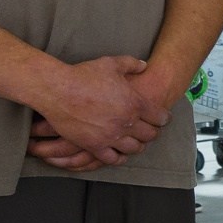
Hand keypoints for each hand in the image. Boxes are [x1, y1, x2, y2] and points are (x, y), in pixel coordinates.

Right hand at [29, 55, 169, 165]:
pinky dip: (119, 158)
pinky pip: (112, 159)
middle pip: (150, 134)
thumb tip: (144, 65)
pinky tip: (120, 154)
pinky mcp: (94, 146)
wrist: (58, 89)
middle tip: (152, 131)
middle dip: (153, 132)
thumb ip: (131, 64)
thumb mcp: (112, 63)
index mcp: (135, 103)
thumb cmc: (84, 75)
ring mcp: (111, 136)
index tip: (163, 119)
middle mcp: (127, 123)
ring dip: (138, 146)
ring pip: (134, 148)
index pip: (160, 117)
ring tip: (137, 143)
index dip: (164, 118)